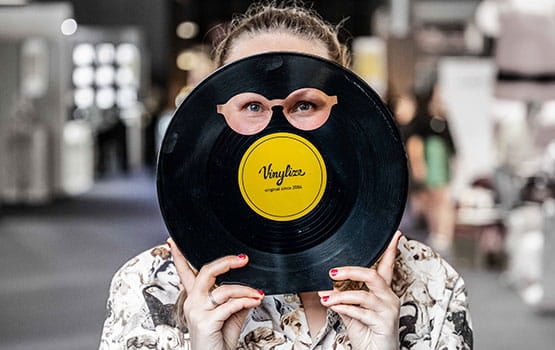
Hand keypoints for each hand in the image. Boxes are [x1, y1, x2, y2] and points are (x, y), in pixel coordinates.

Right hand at [168, 239, 263, 349]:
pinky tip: (254, 301)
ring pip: (223, 289)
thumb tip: (249, 287)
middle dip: (226, 262)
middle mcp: (193, 303)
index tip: (174, 242)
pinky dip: (245, 301)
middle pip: (206, 272)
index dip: (179, 256)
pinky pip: (229, 305)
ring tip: (256, 294)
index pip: (185, 273)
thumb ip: (236, 299)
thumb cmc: (219, 341)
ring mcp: (197, 312)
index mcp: (195, 299)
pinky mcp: (206, 322)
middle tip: (242, 259)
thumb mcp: (230, 316)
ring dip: (245, 290)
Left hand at [318, 231, 401, 349]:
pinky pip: (361, 312)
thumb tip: (328, 286)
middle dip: (351, 271)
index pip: (387, 266)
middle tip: (333, 272)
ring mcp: (388, 310)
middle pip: (373, 275)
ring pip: (363, 295)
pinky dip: (344, 309)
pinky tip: (335, 308)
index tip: (394, 235)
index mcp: (383, 292)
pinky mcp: (384, 323)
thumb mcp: (352, 313)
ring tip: (327, 299)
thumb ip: (343, 298)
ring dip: (341, 296)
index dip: (390, 250)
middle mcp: (389, 298)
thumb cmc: (367, 335)